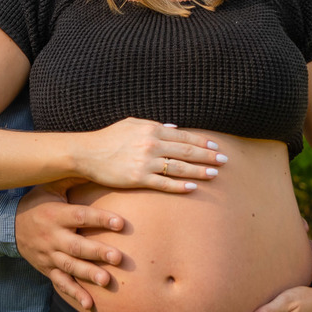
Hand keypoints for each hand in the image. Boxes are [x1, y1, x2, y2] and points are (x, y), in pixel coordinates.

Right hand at [15, 179, 124, 309]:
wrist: (8, 227)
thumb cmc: (37, 203)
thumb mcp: (50, 186)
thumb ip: (72, 177)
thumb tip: (97, 162)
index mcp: (55, 215)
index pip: (80, 216)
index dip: (100, 219)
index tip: (121, 223)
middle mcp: (52, 237)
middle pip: (76, 246)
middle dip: (97, 252)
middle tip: (118, 257)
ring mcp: (49, 256)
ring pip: (70, 267)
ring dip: (88, 275)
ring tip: (106, 281)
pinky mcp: (48, 270)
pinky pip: (61, 284)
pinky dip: (75, 295)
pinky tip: (91, 305)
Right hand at [75, 118, 226, 192]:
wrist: (87, 153)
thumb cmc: (109, 138)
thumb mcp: (132, 124)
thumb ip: (155, 125)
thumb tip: (175, 128)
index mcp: (152, 129)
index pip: (184, 136)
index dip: (202, 141)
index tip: (216, 146)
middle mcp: (152, 144)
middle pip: (187, 151)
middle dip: (208, 156)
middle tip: (224, 161)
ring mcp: (146, 162)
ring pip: (180, 168)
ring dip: (200, 171)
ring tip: (215, 175)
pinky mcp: (138, 179)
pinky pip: (164, 183)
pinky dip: (180, 186)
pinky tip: (193, 188)